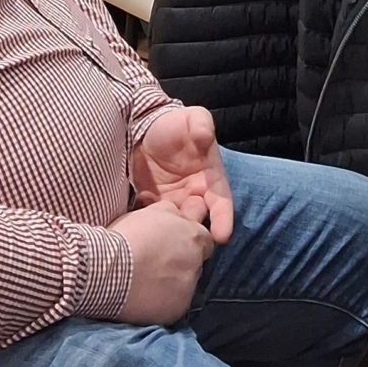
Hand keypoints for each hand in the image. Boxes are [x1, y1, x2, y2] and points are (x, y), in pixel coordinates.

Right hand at [110, 198, 214, 323]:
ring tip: (148, 281)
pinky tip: (145, 297)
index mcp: (194, 236)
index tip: (173, 246)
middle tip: (158, 264)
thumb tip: (179, 214)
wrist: (106, 271)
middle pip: (196, 263)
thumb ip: (172, 213)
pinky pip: (174, 305)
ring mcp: (188, 288)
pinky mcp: (176, 310)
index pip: (204, 240)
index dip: (188, 242)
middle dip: (182, 263)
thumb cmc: (126, 237)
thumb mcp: (152, 212)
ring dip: (173, 283)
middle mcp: (196, 263)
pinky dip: (163, 302)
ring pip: (186, 285)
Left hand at [132, 104, 233, 241]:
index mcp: (211, 179)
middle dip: (198, 237)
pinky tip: (148, 233)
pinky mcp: (154, 206)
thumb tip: (206, 135)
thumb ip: (201, 124)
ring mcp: (174, 203)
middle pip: (201, 221)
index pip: (222, 203)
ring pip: (179, 226)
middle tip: (190, 248)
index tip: (222, 236)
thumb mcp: (191, 118)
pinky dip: (154, 229)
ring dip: (175, 235)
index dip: (223, 219)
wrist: (143, 128)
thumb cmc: (173, 124)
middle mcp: (195, 195)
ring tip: (167, 243)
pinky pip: (156, 222)